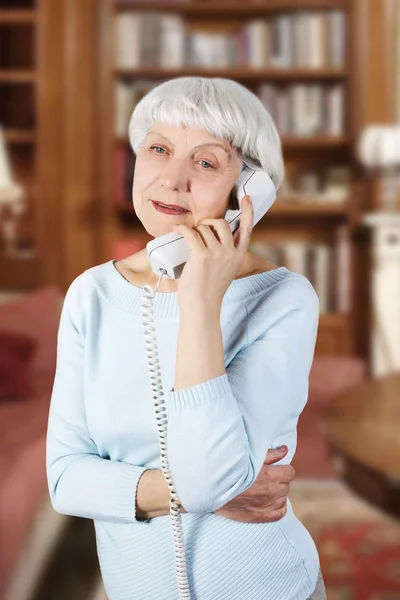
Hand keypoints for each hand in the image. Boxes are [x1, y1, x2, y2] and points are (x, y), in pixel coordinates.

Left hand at [172, 195, 252, 309]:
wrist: (201, 306)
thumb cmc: (208, 290)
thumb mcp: (222, 269)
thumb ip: (222, 254)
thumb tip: (205, 234)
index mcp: (238, 256)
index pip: (247, 229)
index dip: (247, 212)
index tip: (247, 198)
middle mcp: (230, 252)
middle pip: (221, 223)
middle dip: (208, 222)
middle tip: (198, 229)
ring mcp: (217, 253)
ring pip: (204, 228)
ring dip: (194, 230)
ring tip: (187, 239)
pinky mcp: (202, 255)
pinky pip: (191, 233)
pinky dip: (182, 229)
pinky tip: (177, 229)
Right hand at [213, 446, 294, 522]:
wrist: (214, 488)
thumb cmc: (231, 470)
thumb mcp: (250, 458)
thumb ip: (271, 454)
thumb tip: (285, 449)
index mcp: (272, 476)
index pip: (290, 472)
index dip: (283, 469)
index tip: (275, 468)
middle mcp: (272, 492)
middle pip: (286, 485)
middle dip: (279, 480)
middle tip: (266, 477)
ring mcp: (267, 505)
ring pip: (283, 498)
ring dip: (278, 493)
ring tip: (265, 488)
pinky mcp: (261, 516)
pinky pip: (280, 513)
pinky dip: (278, 507)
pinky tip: (271, 501)